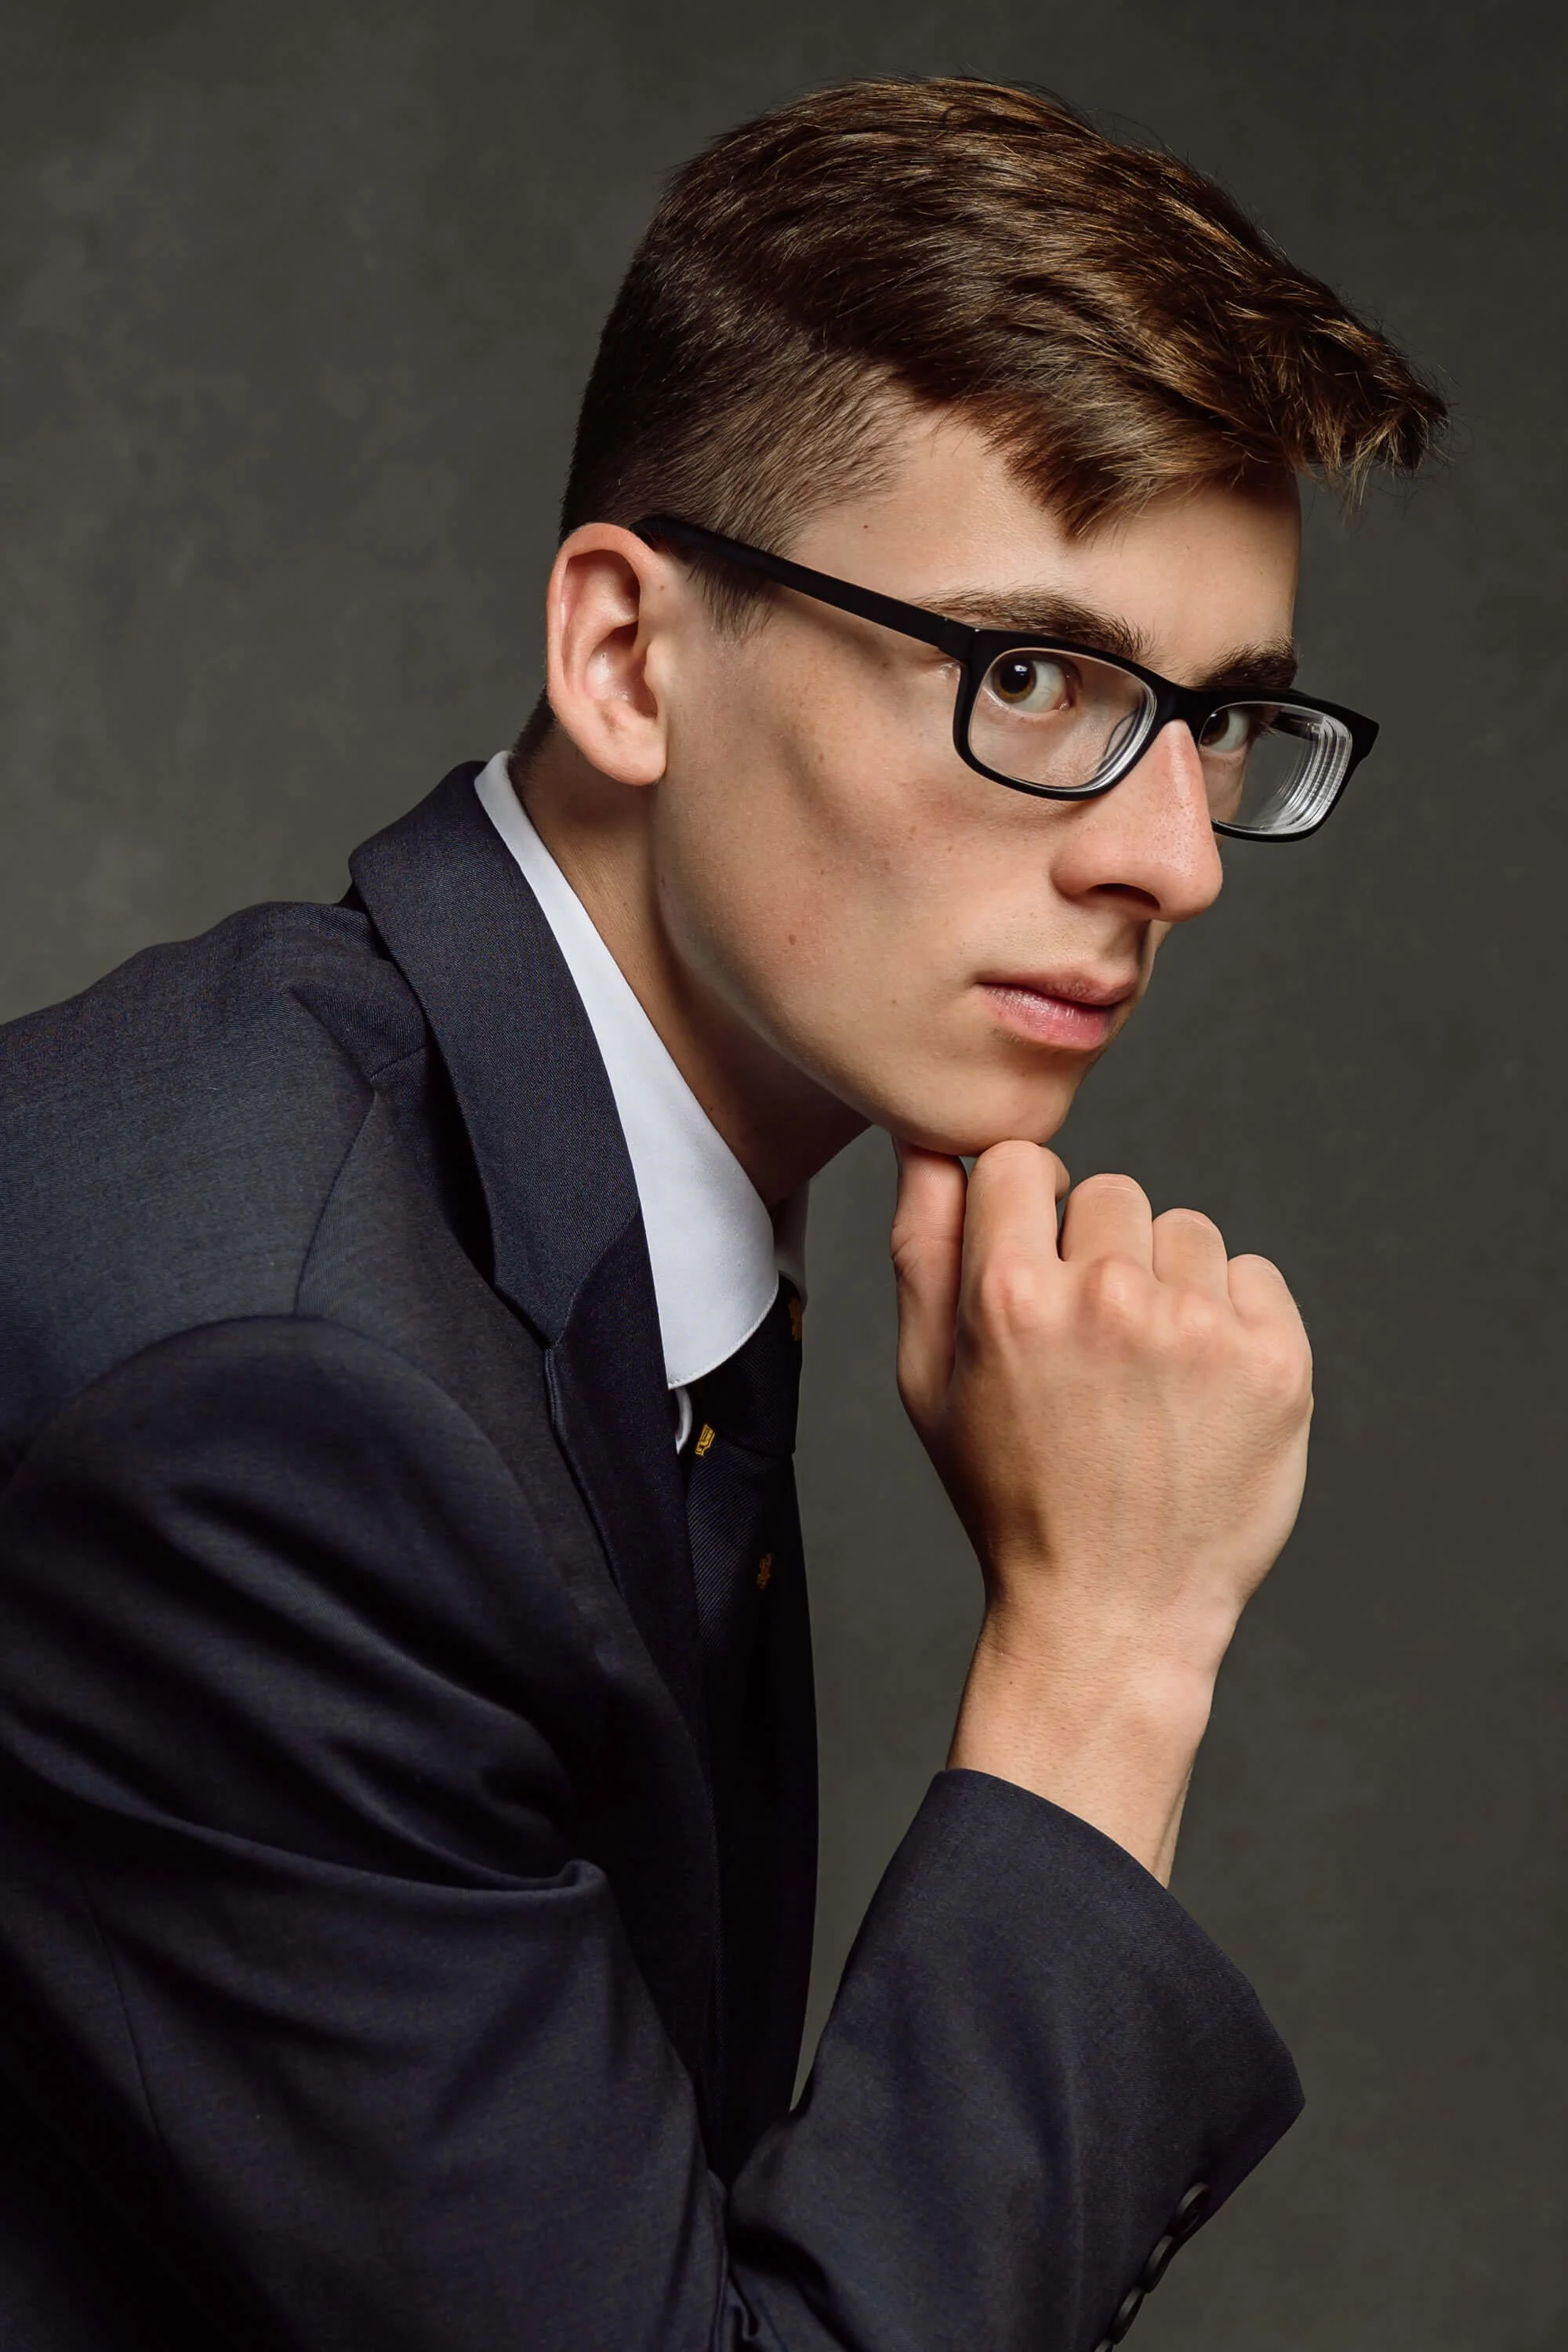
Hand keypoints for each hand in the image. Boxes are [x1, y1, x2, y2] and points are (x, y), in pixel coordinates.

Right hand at [891, 1140, 1311, 1876]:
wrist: (1110, 1612)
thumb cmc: (1009, 1494)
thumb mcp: (927, 1380)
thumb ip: (922, 1248)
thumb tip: (931, 1146)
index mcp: (1011, 1295)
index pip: (1020, 1162)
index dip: (1024, 1209)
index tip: (1037, 1267)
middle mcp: (1107, 1299)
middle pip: (1110, 1192)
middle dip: (1098, 1251)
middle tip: (1091, 1348)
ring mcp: (1199, 1330)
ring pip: (1186, 1230)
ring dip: (1168, 1283)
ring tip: (1146, 1376)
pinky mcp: (1275, 1361)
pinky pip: (1254, 1275)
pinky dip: (1232, 1318)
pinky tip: (1198, 1389)